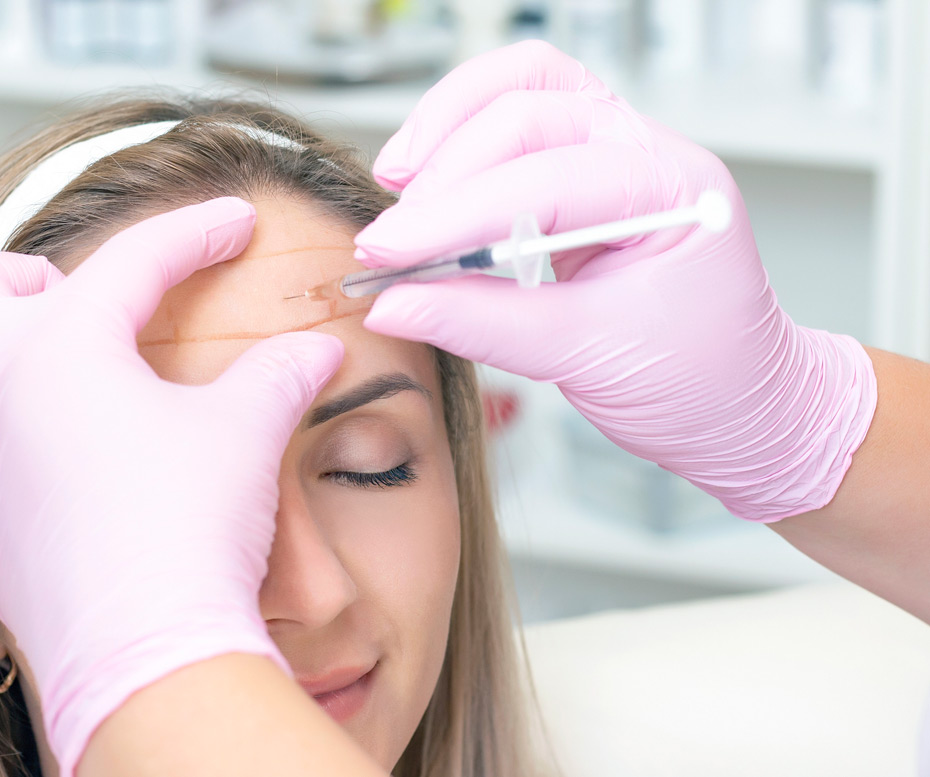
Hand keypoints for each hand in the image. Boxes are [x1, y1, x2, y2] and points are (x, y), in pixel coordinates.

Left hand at [0, 199, 343, 775]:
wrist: (145, 652)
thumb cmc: (181, 529)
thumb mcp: (245, 429)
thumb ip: (281, 373)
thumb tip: (316, 351)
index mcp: (63, 351)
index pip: (135, 263)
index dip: (197, 234)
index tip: (238, 221)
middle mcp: (6, 396)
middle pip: (12, 298)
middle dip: (54, 276)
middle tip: (90, 278)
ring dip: (33, 343)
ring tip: (72, 349)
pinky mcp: (2, 518)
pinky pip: (9, 440)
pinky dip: (36, 418)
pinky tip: (77, 442)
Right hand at [355, 41, 875, 522]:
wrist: (742, 404)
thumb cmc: (700, 382)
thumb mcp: (587, 360)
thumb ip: (484, 324)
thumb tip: (394, 303)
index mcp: (672, 192)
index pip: (542, 176)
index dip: (453, 215)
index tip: (390, 256)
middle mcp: (648, 155)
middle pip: (529, 110)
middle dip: (445, 172)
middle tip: (391, 240)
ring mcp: (622, 156)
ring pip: (526, 89)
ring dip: (451, 128)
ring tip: (400, 182)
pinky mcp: (592, 177)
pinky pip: (525, 125)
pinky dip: (469, 142)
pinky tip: (434, 180)